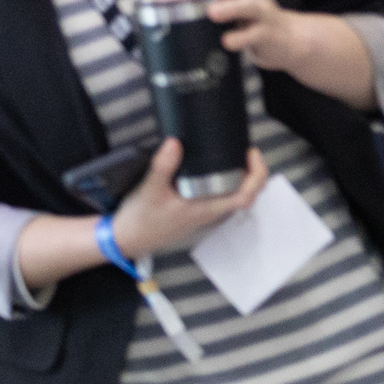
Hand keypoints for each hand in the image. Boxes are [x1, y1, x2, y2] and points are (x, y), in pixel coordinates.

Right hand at [107, 138, 267, 260]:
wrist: (126, 239)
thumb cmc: (141, 220)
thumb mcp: (150, 191)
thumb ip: (163, 167)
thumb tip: (175, 143)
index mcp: (207, 209)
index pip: (246, 197)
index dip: (256, 175)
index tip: (251, 153)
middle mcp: (210, 213)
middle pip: (245, 194)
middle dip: (252, 171)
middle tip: (244, 149)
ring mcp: (204, 213)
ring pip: (233, 195)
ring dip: (240, 176)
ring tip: (234, 154)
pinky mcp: (195, 210)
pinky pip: (220, 196)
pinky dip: (226, 180)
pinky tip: (215, 167)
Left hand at [160, 0, 296, 67]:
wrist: (288, 40)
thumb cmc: (248, 22)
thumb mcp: (229, 4)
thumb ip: (203, 4)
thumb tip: (162, 15)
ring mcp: (264, 9)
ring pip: (248, 3)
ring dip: (229, 7)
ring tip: (211, 13)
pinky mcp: (269, 31)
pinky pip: (254, 34)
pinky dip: (239, 38)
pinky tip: (227, 42)